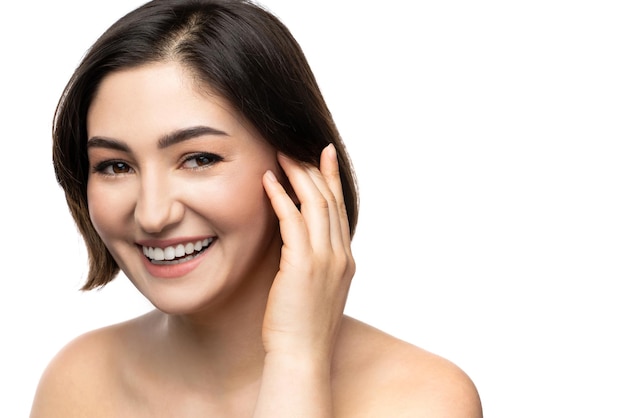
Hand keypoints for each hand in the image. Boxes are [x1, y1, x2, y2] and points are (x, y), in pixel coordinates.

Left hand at [261, 144, 355, 363]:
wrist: (302, 356)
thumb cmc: (302, 327)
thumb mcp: (316, 290)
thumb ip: (313, 263)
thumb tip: (297, 244)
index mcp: (344, 259)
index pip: (339, 208)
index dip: (331, 178)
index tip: (324, 153)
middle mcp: (340, 254)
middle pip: (329, 199)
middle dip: (313, 169)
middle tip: (297, 145)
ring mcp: (325, 259)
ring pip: (315, 203)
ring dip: (297, 175)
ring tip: (280, 154)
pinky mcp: (304, 264)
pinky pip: (292, 220)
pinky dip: (281, 197)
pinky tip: (268, 181)